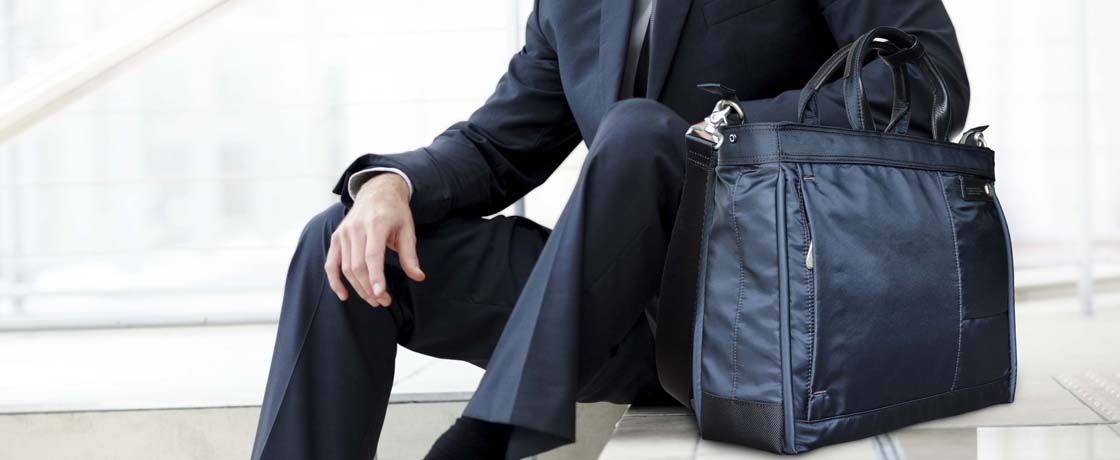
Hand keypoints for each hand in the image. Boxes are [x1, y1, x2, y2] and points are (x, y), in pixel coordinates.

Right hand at [325, 173, 424, 305]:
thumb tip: (418, 277)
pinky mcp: (336, 238)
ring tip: (373, 299)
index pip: (373, 255)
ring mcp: (343, 233)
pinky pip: (331, 263)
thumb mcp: (407, 229)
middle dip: (370, 287)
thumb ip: (410, 255)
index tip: (381, 294)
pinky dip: (335, 281)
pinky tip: (344, 295)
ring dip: (358, 287)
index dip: (376, 276)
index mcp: (376, 224)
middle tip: (383, 301)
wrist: (377, 191)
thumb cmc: (395, 212)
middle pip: (358, 265)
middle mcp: (356, 228)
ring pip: (346, 267)